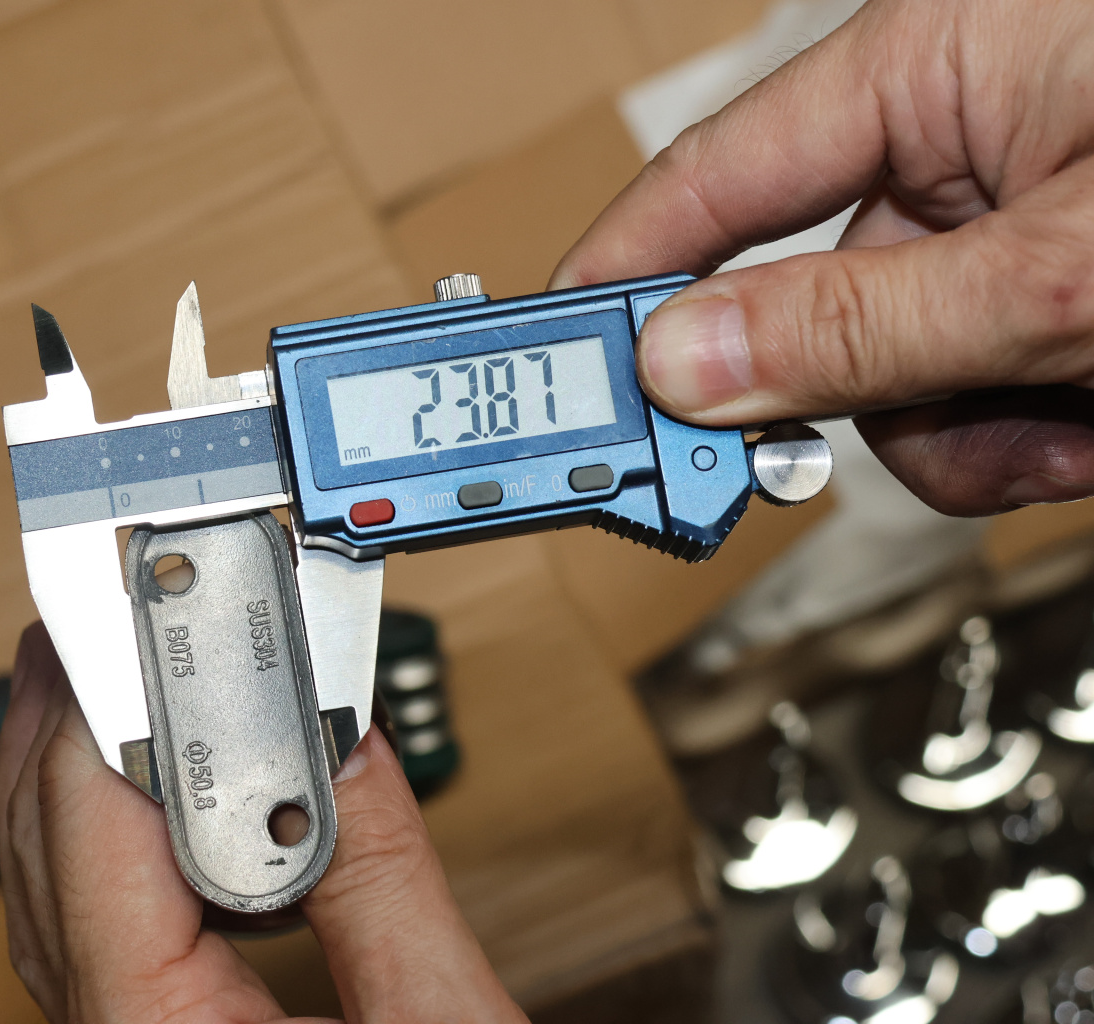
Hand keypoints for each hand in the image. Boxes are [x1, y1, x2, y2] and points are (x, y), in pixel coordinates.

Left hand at [0, 621, 524, 1023]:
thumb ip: (388, 881)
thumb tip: (341, 740)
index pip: (98, 839)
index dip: (113, 707)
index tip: (139, 613)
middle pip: (41, 853)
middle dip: (61, 718)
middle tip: (83, 615)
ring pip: (45, 889)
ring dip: (68, 767)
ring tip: (97, 672)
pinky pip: (84, 928)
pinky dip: (98, 835)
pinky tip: (134, 787)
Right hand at [551, 0, 1093, 515]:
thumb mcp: (1057, 276)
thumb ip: (859, 329)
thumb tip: (682, 363)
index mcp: (933, 60)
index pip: (716, 173)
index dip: (622, 269)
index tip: (555, 352)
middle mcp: (960, 131)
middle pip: (811, 307)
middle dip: (861, 401)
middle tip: (846, 461)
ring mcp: (1010, 211)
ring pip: (894, 373)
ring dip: (964, 434)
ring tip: (1069, 428)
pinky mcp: (1053, 276)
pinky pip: (972, 387)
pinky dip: (1023, 430)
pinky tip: (1085, 423)